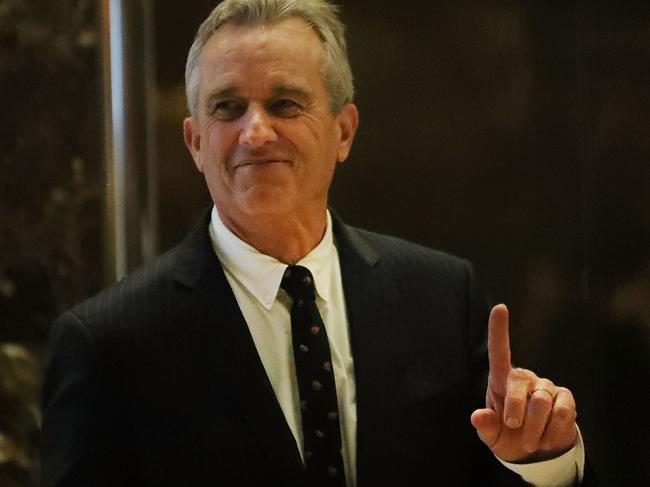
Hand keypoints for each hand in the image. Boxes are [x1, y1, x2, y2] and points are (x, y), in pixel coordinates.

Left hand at [470, 304, 577, 462]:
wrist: (535, 453)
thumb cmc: (507, 436)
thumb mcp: (491, 434)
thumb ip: (484, 425)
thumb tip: (478, 416)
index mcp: (501, 380)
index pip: (499, 351)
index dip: (499, 329)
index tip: (500, 307)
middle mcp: (525, 378)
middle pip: (520, 382)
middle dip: (515, 409)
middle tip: (512, 429)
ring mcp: (546, 387)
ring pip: (541, 402)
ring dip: (533, 428)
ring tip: (528, 442)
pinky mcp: (566, 400)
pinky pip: (562, 412)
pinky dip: (552, 431)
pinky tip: (546, 441)